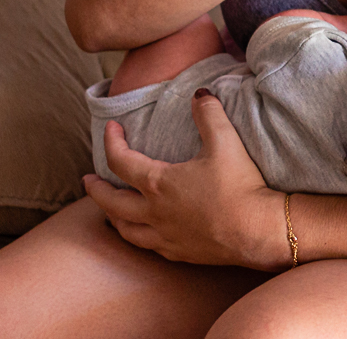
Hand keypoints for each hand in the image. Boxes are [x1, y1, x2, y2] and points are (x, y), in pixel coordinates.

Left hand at [83, 90, 286, 269]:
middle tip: (88, 181)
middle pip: (111, 202)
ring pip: (126, 229)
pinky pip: (150, 246)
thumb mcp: (226, 142)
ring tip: (110, 212)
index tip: (111, 129)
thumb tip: (199, 94)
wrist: (257, 230)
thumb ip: (209, 114)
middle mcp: (154, 212)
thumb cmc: (239, 186)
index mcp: (158, 183)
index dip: (112, 142)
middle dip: (96, 189)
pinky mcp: (180, 253)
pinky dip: (141, 236)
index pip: (121, 161)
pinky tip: (147, 233)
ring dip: (113, 217)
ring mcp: (165, 236)